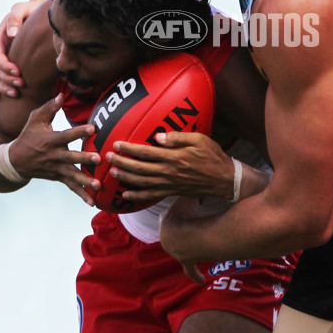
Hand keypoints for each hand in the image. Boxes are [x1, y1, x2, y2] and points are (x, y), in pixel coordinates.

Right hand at [0, 0, 52, 99]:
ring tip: (15, 93)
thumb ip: (15, 19)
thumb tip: (11, 34)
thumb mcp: (21, 9)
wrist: (34, 14)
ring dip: (4, 86)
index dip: (6, 66)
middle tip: (21, 84)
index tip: (18, 72)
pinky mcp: (6, 63)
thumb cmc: (29, 10)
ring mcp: (1, 57)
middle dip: (7, 78)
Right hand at [10, 94, 100, 204]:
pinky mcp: (58, 177)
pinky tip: (93, 202)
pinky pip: (71, 187)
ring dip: (85, 180)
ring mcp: (56, 169)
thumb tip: (62, 94)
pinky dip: (82, 195)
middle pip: (71, 157)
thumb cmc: (28, 135)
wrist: (15, 161)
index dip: (79, 131)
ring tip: (98, 185)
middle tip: (98, 158)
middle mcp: (54, 156)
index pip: (66, 135)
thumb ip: (49, 107)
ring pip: (72, 175)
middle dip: (84, 158)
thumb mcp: (35, 119)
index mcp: (50, 140)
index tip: (93, 128)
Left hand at [106, 131, 234, 202]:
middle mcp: (168, 172)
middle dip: (122, 162)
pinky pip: (151, 195)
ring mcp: (169, 184)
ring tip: (113, 172)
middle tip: (107, 157)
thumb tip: (158, 136)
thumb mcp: (199, 140)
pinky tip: (126, 195)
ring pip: (142, 182)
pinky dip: (137, 196)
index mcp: (173, 157)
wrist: (224, 179)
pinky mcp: (172, 192)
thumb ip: (177, 138)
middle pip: (139, 168)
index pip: (146, 152)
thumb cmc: (213, 156)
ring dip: (126, 177)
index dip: (130, 148)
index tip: (117, 144)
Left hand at [159, 197, 206, 283]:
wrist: (187, 236)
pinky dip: (195, 275)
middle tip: (189, 221)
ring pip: (180, 249)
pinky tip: (201, 281)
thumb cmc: (185, 214)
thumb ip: (189, 189)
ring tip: (194, 240)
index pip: (166, 218)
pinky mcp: (188, 262)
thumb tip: (193, 179)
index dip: (174, 213)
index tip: (180, 209)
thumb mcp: (186, 196)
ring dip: (186, 245)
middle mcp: (168, 241)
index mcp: (165, 225)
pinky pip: (191, 270)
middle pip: (172, 233)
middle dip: (179, 229)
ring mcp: (177, 253)